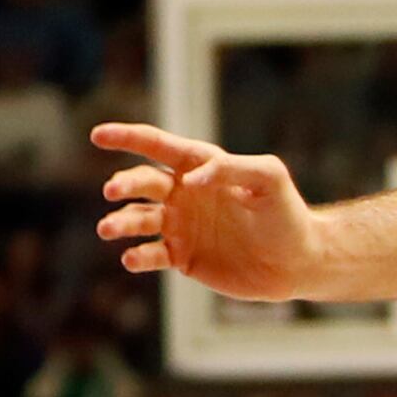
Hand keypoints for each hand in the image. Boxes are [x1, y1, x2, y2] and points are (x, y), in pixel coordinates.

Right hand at [92, 122, 323, 300]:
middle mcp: (183, 194)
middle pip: (141, 182)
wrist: (298, 261)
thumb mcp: (269, 178)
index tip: (97, 135)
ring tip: (109, 228)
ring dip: (120, 222)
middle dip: (124, 183)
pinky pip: (150, 255)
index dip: (127, 138)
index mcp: (200, 167)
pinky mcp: (182, 257)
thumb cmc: (287, 213)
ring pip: (137, 219)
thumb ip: (232, 168)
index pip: (157, 146)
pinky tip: (132, 259)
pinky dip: (137, 257)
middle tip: (113, 190)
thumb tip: (192, 178)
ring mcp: (180, 226)